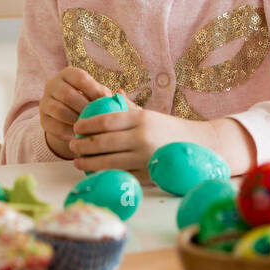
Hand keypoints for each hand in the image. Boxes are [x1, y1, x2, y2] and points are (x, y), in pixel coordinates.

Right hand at [40, 66, 111, 159]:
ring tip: (92, 128)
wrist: (70, 118)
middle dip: (85, 107)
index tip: (107, 101)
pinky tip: (81, 137)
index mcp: (68, 74)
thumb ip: (107, 94)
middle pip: (67, 94)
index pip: (80, 77)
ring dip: (77, 121)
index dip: (94, 89)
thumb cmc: (90, 101)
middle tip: (99, 118)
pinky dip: (69, 132)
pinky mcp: (42, 119)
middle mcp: (52, 84)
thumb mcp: (97, 94)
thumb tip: (119, 94)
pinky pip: (54, 126)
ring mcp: (44, 102)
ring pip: (59, 111)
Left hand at [70, 102, 207, 176]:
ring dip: (89, 163)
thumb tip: (110, 94)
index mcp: (141, 119)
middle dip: (83, 145)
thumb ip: (129, 107)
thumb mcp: (150, 114)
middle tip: (71, 146)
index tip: (76, 128)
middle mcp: (142, 138)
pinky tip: (94, 173)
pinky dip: (105, 175)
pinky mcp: (147, 175)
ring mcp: (144, 158)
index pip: (106, 120)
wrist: (197, 146)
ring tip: (77, 162)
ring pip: (109, 162)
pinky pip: (120, 175)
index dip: (87, 125)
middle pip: (103, 143)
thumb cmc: (168, 129)